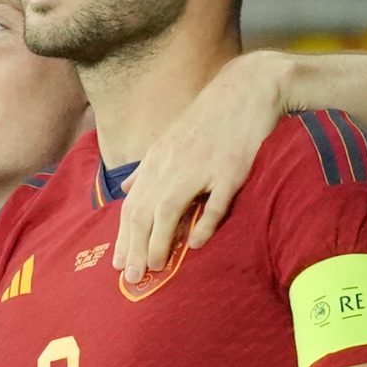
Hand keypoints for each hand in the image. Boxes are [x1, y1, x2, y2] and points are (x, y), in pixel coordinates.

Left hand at [115, 51, 286, 280]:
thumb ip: (148, 168)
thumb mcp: (170, 139)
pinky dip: (202, 224)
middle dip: (134, 247)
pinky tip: (194, 244)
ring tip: (154, 267)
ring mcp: (201, 167)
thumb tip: (126, 189)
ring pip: (169, 210)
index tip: (118, 265)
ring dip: (159, 241)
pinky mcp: (230, 170)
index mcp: (158, 160)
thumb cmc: (209, 118)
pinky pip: (213, 203)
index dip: (123, 237)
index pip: (131, 205)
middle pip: (143, 211)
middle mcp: (172, 164)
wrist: (247, 89)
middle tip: (132, 277)